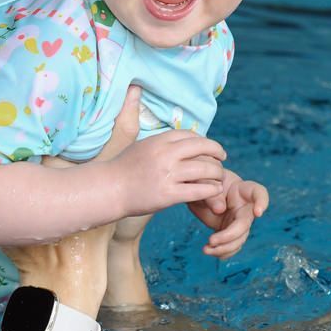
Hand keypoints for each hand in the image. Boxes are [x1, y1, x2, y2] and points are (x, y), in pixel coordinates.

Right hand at [104, 94, 225, 217]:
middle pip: (202, 147)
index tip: (209, 147)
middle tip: (222, 158)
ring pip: (205, 169)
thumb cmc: (124, 169)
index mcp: (159, 140)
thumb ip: (161, 143)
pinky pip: (199, 190)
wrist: (108, 189)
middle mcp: (165, 154)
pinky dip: (211, 190)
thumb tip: (181, 139)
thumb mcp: (141, 146)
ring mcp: (167, 175)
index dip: (204, 141)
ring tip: (219, 177)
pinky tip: (215, 190)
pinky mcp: (168, 195)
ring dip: (217, 173)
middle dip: (217, 152)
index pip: (190, 135)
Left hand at [188, 170, 268, 258]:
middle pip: (245, 224)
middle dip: (230, 235)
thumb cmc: (202, 180)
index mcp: (242, 189)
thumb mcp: (203, 182)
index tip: (258, 212)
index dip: (262, 202)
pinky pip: (231, 245)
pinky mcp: (229, 231)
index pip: (259, 193)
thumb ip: (212, 194)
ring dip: (225, 247)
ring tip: (207, 249)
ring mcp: (238, 220)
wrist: (195, 189)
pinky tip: (210, 251)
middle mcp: (244, 207)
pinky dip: (222, 252)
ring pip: (239, 238)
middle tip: (211, 240)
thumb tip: (220, 210)